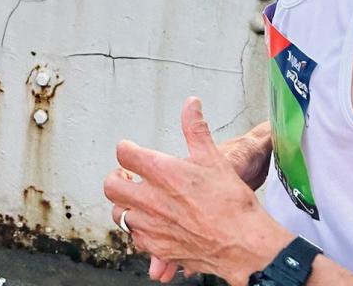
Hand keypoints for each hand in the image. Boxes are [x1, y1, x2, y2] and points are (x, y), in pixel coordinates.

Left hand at [104, 98, 289, 285]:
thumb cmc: (230, 201)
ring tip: (140, 200)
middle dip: (117, 178)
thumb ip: (196, 129)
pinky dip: (140, 229)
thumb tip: (191, 104)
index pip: (124, 154)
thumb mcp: (213, 158)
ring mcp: (151, 226)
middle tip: (128, 176)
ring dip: (126, 205)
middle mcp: (150, 199)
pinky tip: (154, 223)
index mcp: (162, 172)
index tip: (131, 150)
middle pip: (111, 186)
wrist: (241, 242)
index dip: (126, 149)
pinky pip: (135, 237)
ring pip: (119, 214)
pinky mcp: (156, 247)